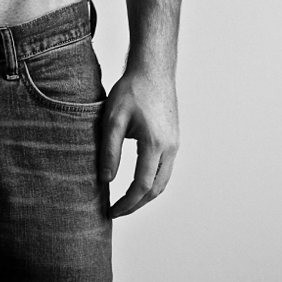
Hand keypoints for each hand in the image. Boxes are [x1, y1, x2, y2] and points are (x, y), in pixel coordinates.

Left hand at [100, 68, 178, 216]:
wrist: (153, 70)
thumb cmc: (132, 90)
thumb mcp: (113, 119)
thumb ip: (110, 151)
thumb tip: (106, 180)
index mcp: (155, 145)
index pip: (142, 186)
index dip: (127, 203)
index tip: (111, 212)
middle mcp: (170, 148)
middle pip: (156, 189)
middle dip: (137, 204)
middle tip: (118, 212)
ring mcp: (174, 144)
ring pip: (163, 180)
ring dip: (146, 194)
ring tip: (126, 201)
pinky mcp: (173, 138)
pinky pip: (165, 168)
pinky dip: (152, 181)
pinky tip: (137, 180)